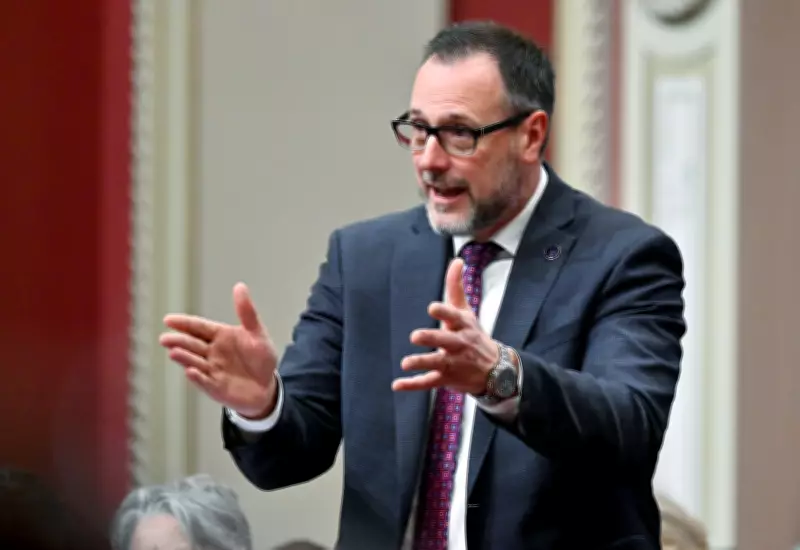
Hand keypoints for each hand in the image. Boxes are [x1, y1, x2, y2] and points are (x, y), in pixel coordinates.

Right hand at [159, 282, 278, 417]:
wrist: (267, 386)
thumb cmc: (260, 357)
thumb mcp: (257, 332)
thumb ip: (247, 312)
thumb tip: (240, 286)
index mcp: (220, 336)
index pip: (199, 327)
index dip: (184, 323)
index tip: (168, 319)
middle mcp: (212, 352)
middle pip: (192, 344)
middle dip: (179, 341)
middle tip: (165, 338)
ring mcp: (212, 370)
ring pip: (195, 362)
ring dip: (184, 358)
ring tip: (173, 352)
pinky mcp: (216, 387)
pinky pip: (206, 382)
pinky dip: (198, 377)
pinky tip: (191, 372)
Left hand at [392, 258, 498, 394]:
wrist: (496, 370)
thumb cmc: (474, 336)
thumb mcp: (467, 312)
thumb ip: (456, 287)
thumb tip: (457, 260)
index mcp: (463, 326)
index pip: (454, 317)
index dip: (444, 312)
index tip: (432, 308)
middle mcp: (459, 344)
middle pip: (445, 340)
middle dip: (432, 338)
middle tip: (416, 336)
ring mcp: (453, 363)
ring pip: (437, 363)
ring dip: (422, 362)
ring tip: (406, 362)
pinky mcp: (446, 378)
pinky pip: (428, 382)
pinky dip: (413, 384)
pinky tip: (397, 384)